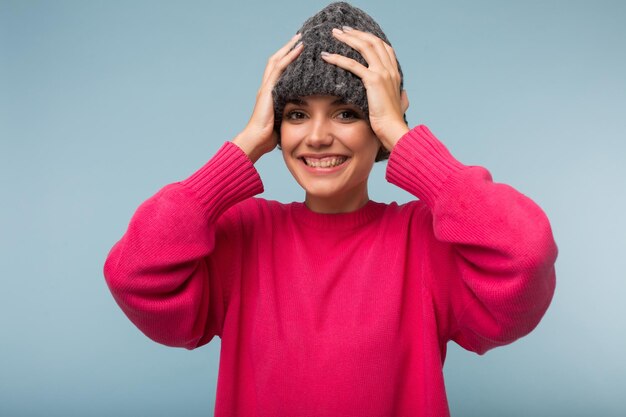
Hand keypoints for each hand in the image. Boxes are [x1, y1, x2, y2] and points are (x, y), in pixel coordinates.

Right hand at [232, 33, 303, 162]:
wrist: (256, 140)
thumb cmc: (270, 136)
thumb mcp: (283, 120)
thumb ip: (291, 112)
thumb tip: (306, 115)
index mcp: (269, 93)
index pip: (278, 70)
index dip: (287, 58)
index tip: (298, 50)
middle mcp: (266, 87)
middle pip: (276, 61)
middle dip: (287, 48)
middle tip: (300, 37)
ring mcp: (266, 87)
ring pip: (277, 61)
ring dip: (289, 48)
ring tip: (300, 38)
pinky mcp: (268, 90)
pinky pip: (280, 69)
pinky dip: (289, 57)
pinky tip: (299, 49)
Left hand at [321, 27, 409, 150]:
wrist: (394, 130)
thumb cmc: (393, 123)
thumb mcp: (400, 105)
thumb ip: (401, 97)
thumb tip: (403, 94)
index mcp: (395, 74)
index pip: (383, 47)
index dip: (369, 38)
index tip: (356, 34)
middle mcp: (390, 70)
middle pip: (373, 42)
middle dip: (356, 33)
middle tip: (341, 30)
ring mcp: (383, 73)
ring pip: (364, 47)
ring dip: (347, 39)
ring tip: (334, 34)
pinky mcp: (373, 81)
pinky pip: (353, 65)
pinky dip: (338, 58)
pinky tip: (327, 56)